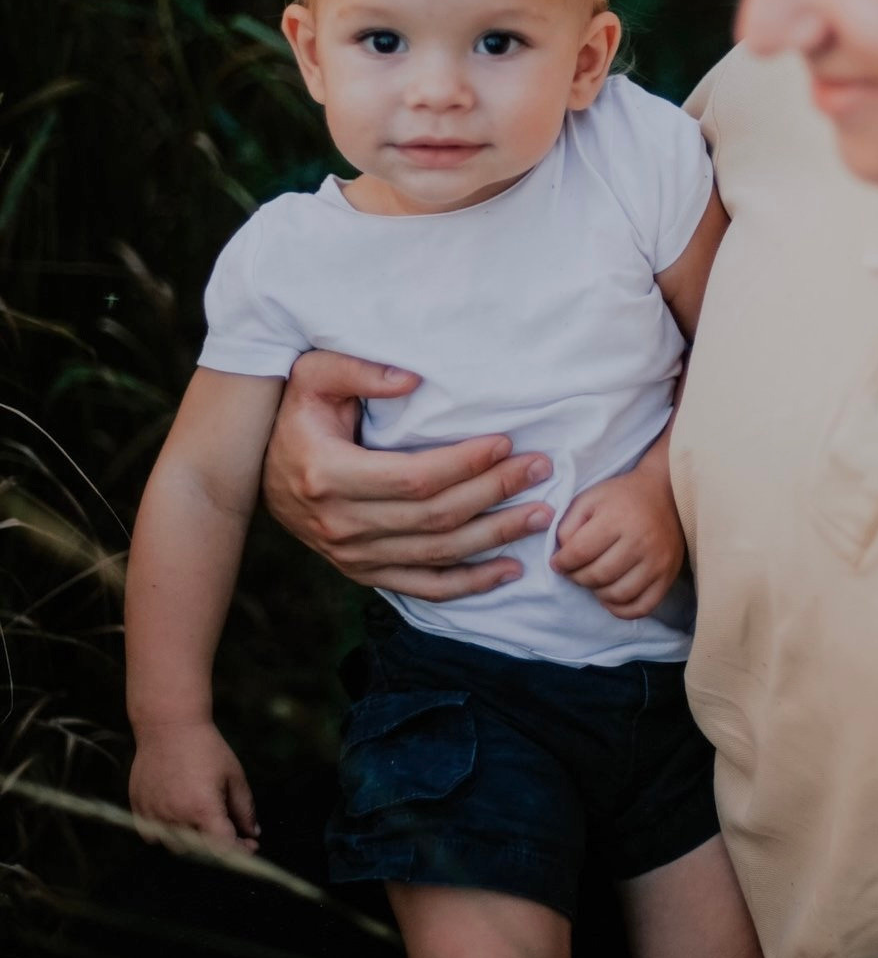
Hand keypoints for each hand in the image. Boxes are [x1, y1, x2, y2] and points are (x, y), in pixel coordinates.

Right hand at [129, 720, 259, 850]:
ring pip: (176, 846)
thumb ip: (244, 809)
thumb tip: (252, 833)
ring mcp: (154, 815)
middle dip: (219, 844)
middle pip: (201, 850)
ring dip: (193, 840)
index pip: (223, 848)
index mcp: (203, 809)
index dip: (240, 851)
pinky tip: (178, 816)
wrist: (169, 725)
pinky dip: (166, 833)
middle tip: (232, 829)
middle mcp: (176, 817)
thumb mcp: (233, 775)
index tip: (250, 845)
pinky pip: (153, 835)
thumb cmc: (206, 747)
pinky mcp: (139, 809)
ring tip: (203, 818)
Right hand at [260, 351, 553, 599]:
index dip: (464, 463)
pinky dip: (470, 583)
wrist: (256, 471)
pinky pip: (424, 587)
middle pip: (435, 516)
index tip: (506, 442)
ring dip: (495, 535)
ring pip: (438, 554)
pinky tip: (509, 569)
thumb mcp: (312, 376)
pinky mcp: (363, 572)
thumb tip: (413, 380)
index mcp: (329, 475)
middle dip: (494, 492)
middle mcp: (341, 523)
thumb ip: (358, 371)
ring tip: (541, 513)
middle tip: (540, 469)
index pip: (414, 477)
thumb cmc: (296, 414)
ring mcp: (352, 555)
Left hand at [551, 463, 686, 619]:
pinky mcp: (668, 576)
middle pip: (597, 575)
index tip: (558, 562)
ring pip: (617, 594)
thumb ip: (568, 525)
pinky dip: (621, 610)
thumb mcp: (589, 499)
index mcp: (617, 518)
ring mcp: (657, 561)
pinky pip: (642, 607)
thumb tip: (561, 558)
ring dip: (597, 593)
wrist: (666, 494)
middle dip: (578, 578)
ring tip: (593, 581)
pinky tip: (610, 597)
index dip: (562, 562)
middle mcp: (640, 541)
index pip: (579, 552)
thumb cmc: (621, 497)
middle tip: (575, 572)